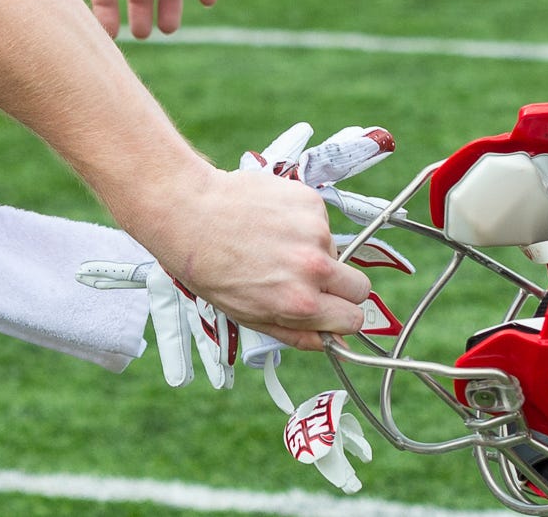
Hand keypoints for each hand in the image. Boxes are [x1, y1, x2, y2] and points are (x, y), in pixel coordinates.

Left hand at [141, 165, 371, 349]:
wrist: (187, 212)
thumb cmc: (210, 269)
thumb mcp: (249, 316)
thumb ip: (297, 334)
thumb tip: (335, 345)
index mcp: (301, 303)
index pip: (354, 319)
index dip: (339, 316)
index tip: (327, 309)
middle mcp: (314, 268)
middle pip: (360, 287)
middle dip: (340, 287)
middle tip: (308, 278)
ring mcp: (314, 231)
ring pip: (335, 250)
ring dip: (314, 251)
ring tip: (271, 243)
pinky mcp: (309, 200)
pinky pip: (319, 220)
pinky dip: (301, 222)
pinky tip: (269, 221)